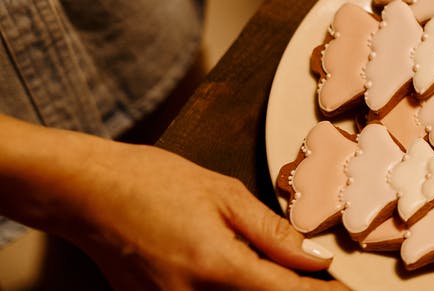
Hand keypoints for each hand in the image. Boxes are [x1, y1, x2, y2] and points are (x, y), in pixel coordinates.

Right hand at [75, 142, 344, 289]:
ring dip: (260, 288)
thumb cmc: (151, 182)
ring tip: (279, 270)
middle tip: (318, 279)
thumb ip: (273, 233)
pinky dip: (228, 289)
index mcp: (216, 265)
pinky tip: (240, 268)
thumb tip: (316, 257)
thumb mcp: (224, 195)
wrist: (85, 192)